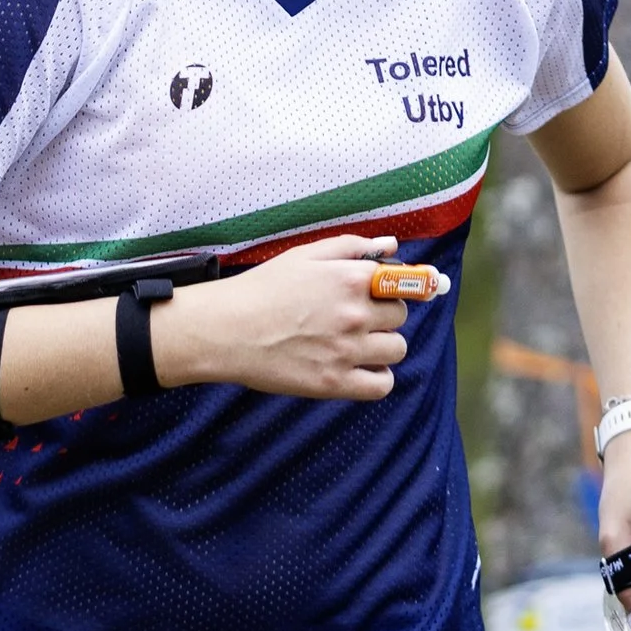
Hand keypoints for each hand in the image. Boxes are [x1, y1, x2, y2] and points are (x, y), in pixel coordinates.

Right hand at [163, 236, 435, 401]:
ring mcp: (347, 350)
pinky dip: (378, 378)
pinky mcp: (335, 383)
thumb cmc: (261, 289)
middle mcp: (355, 314)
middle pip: (400, 317)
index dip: (405, 287)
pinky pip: (382, 385)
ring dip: (382, 346)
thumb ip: (352, 247)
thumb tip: (392, 246)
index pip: (405, 283)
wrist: (225, 330)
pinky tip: (360, 368)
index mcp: (351, 278)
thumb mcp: (304, 256)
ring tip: (355, 344)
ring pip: (396, 350)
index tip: (401, 292)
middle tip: (356, 317)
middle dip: (384, 316)